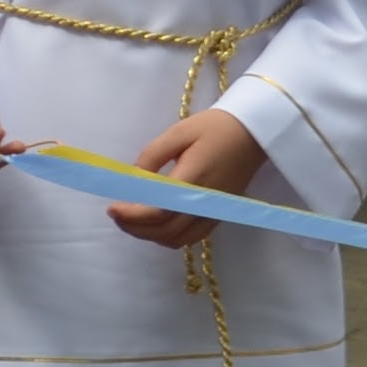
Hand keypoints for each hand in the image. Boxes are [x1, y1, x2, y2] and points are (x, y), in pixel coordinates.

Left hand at [110, 106, 264, 246]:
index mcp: (193, 179)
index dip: (132, 215)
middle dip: (134, 227)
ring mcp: (213, 212)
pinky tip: (157, 224)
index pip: (158, 210)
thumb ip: (152, 156)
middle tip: (116, 214)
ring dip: (150, 235)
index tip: (112, 207)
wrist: (255, 133)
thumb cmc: (215, 128)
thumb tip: (133, 180)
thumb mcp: (178, 132)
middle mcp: (204, 202)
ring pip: (175, 239)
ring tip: (132, 219)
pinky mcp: (218, 215)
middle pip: (164, 230)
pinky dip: (168, 237)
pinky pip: (190, 238)